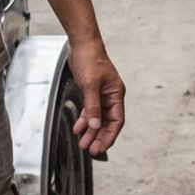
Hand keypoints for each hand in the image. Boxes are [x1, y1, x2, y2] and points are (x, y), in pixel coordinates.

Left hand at [67, 36, 124, 153]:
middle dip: (99, 137)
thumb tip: (95, 125)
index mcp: (116, 95)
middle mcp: (111, 97)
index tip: (101, 147)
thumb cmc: (91, 60)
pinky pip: (90, 111)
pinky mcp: (91, 92)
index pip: (116, 121)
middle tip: (91, 149)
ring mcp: (101, 95)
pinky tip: (78, 128)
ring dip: (90, 131)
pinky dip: (84, 120)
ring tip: (83, 143)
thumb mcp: (90, 85)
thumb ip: (92, 107)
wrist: (82, 45)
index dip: (109, 136)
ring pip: (97, 119)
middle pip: (107, 123)